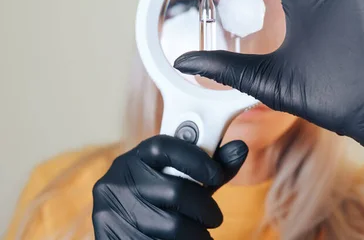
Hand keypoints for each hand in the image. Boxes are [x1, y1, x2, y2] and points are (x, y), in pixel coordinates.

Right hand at [92, 135, 246, 239]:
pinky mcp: (109, 236)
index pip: (164, 147)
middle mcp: (117, 180)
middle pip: (174, 191)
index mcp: (135, 158)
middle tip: (215, 218)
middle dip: (204, 208)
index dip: (195, 159)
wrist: (126, 232)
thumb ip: (212, 169)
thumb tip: (241, 148)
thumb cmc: (163, 203)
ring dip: (196, 234)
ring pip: (170, 225)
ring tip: (202, 235)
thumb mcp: (186, 182)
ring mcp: (109, 210)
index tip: (217, 174)